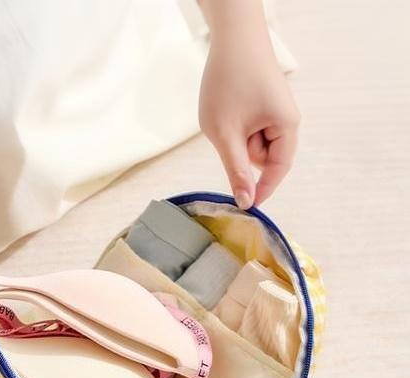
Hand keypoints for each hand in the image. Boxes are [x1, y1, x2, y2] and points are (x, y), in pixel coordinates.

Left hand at [199, 21, 299, 208]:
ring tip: (227, 114)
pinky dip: (236, 126)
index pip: (278, 171)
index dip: (261, 190)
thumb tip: (246, 202)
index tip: (244, 207)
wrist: (231, 35)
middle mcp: (287, 119)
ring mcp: (276, 111)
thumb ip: (236, 170)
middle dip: (243, 153)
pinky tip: (229, 107)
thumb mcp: (226, 133)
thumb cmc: (229, 79)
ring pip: (253, 144)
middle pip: (264, 158)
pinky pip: (249, 129)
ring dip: (237, 138)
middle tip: (228, 131)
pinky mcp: (264, 105)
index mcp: (287, 126)